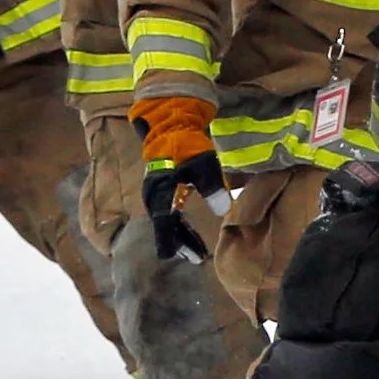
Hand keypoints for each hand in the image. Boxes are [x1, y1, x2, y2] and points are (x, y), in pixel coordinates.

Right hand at [131, 96, 227, 263]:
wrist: (169, 119)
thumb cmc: (185, 143)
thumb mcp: (203, 165)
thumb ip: (213, 190)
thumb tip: (224, 211)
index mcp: (161, 198)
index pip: (166, 231)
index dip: (178, 246)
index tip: (192, 259)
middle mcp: (154, 198)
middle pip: (166, 228)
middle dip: (182, 242)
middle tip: (197, 256)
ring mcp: (155, 190)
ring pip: (167, 219)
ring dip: (180, 232)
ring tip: (195, 245)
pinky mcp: (160, 183)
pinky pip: (168, 208)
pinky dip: (178, 219)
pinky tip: (187, 221)